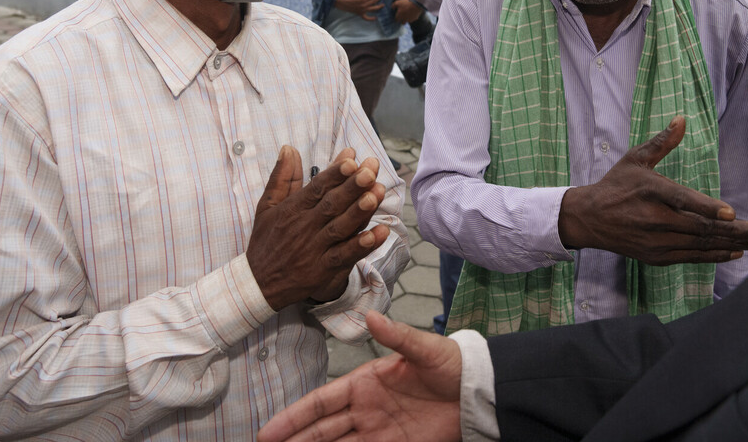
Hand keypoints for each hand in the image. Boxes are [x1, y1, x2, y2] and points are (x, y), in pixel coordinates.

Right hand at [246, 146, 391, 308]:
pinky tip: (378, 234)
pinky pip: (344, 256)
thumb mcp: (266, 207)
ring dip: (360, 211)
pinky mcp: (322, 270)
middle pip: (331, 204)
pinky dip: (361, 246)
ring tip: (376, 194)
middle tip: (370, 170)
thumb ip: (281, 178)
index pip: (316, 188)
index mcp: (292, 210)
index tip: (351, 158)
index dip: (334, 174)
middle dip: (352, 186)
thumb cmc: (265, 241)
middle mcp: (304, 227)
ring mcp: (314, 249)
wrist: (257, 285)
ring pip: (340, 228)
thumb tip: (288, 148)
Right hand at [257, 311, 461, 441]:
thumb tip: (371, 316)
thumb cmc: (451, 364)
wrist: (478, 391)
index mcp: (366, 381)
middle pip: (321, 429)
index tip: (269, 432)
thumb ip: (397, 335)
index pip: (321, 401)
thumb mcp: (424, 348)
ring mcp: (378, 430)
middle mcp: (366, 407)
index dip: (295, 416)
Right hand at [335, 0, 383, 19]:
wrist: (340, 1)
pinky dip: (371, 18)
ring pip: (373, 9)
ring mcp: (362, 10)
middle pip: (374, 1)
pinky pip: (367, 18)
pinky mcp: (360, 14)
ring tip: (382, 4)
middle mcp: (364, 5)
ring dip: (379, 7)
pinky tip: (375, 18)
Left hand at [392, 0, 421, 25]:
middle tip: (403, 15)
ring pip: (407, 21)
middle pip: (402, 22)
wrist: (416, 4)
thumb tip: (392, 8)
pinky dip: (412, 17)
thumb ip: (393, 6)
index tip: (397, 15)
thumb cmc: (405, 3)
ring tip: (408, 14)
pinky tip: (412, 13)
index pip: (396, 20)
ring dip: (407, 19)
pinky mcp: (415, 19)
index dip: (397, 17)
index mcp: (399, 17)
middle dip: (402, 20)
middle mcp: (404, 20)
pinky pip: (412, 19)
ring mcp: (410, 20)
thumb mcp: (397, 2)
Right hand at [558, 116, 747, 264]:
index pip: (683, 201)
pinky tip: (734, 252)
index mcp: (651, 191)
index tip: (731, 212)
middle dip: (735, 231)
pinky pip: (691, 257)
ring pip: (700, 244)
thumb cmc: (616, 185)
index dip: (708, 208)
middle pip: (700, 227)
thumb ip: (661, 142)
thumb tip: (681, 119)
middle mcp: (655, 219)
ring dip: (731, 244)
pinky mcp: (657, 256)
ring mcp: (656, 241)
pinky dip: (714, 255)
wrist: (590, 219)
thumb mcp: (636, 159)